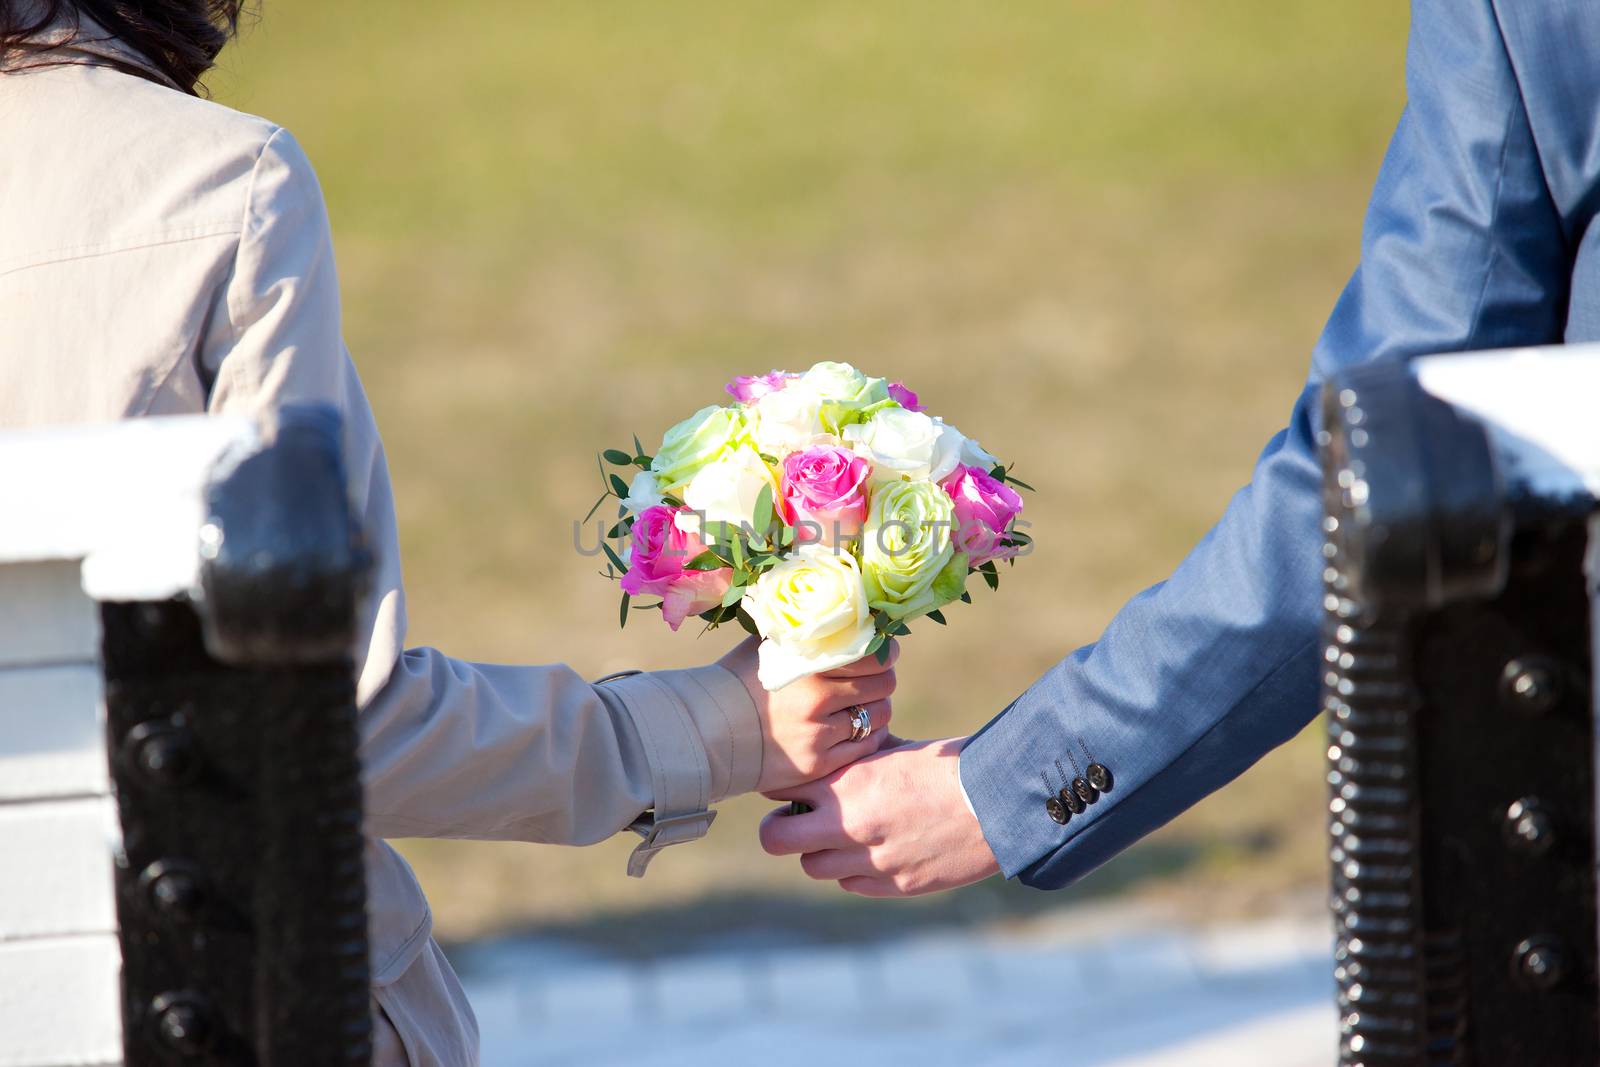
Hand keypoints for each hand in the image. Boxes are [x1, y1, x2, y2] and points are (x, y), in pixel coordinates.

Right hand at [718, 636, 897, 793]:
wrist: (704, 731)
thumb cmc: (735, 681)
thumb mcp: (767, 645)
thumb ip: (804, 631)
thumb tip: (841, 612)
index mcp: (808, 663)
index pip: (874, 654)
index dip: (885, 651)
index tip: (884, 651)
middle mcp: (818, 698)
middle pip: (883, 684)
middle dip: (883, 679)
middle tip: (873, 678)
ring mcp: (819, 734)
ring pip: (879, 716)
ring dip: (876, 708)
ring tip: (861, 704)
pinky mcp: (818, 763)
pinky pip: (865, 746)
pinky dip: (866, 735)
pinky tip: (853, 727)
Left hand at [758, 736, 999, 896]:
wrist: (996, 803)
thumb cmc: (947, 766)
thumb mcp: (894, 748)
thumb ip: (857, 755)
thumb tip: (834, 746)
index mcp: (847, 783)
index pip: (780, 789)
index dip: (779, 789)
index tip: (788, 789)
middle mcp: (849, 824)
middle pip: (776, 839)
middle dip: (780, 829)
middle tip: (795, 821)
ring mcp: (870, 860)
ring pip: (812, 866)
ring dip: (818, 852)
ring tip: (839, 836)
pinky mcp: (893, 885)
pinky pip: (850, 884)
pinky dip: (852, 870)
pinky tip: (872, 852)